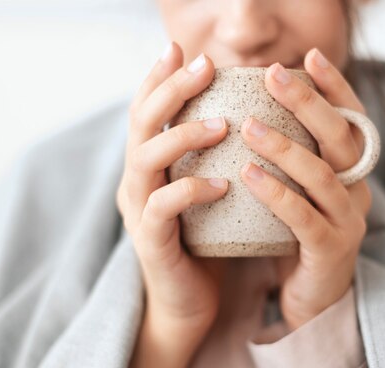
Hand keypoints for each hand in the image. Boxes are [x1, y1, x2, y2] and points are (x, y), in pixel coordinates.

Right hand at [117, 41, 229, 338]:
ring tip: (221, 123)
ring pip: (146, 159)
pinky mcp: (151, 242)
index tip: (181, 48)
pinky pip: (164, 209)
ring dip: (182, 135)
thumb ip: (212, 158)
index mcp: (149, 166)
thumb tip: (248, 116)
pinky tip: (222, 184)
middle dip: (169, 89)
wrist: (189, 303)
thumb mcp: (206, 191)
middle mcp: (137, 182)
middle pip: (140, 123)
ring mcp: (139, 211)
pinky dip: (191, 190)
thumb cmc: (205, 242)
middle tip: (202, 65)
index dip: (158, 77)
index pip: (146, 111)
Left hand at [239, 48, 372, 330]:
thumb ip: (289, 158)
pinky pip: (303, 218)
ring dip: (286, 147)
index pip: (350, 120)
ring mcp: (348, 221)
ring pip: (322, 175)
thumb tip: (252, 110)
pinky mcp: (331, 250)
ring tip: (249, 125)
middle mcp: (357, 190)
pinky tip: (248, 174)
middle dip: (309, 102)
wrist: (310, 300)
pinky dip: (277, 194)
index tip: (308, 56)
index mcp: (350, 172)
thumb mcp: (298, 192)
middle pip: (340, 138)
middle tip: (274, 74)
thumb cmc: (296, 238)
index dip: (334, 87)